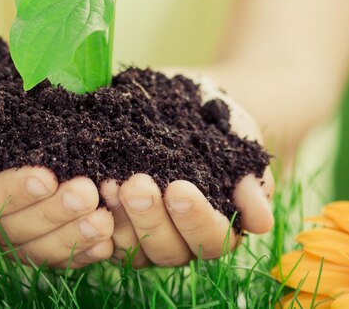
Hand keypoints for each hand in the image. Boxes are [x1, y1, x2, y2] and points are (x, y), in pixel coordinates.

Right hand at [0, 104, 113, 268]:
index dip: (11, 192)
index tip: (46, 177)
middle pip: (11, 229)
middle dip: (52, 214)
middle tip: (87, 194)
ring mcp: (1, 235)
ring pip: (34, 249)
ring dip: (70, 237)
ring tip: (103, 221)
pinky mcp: (27, 242)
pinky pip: (51, 257)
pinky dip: (79, 253)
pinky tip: (105, 243)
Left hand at [100, 78, 273, 267]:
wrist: (189, 100)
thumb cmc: (221, 124)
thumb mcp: (240, 144)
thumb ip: (251, 182)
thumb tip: (260, 222)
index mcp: (216, 225)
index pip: (211, 239)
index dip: (194, 218)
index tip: (179, 188)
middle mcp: (180, 237)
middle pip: (166, 249)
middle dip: (150, 218)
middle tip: (136, 184)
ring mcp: (145, 231)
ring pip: (131, 246)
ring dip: (118, 217)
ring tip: (108, 182)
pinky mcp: (116, 216)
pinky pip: (102, 229)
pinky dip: (94, 212)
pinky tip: (88, 184)